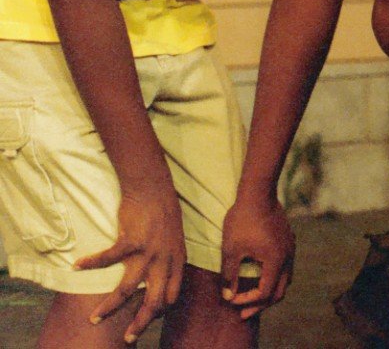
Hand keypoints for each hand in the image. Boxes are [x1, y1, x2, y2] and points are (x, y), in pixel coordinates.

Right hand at [75, 185, 185, 343]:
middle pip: (154, 301)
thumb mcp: (174, 239)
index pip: (172, 295)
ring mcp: (148, 252)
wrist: (154, 188)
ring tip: (95, 319)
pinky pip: (107, 259)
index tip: (149, 318)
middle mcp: (165, 260)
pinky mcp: (131, 240)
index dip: (161, 310)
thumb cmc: (163, 213)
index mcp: (177, 260)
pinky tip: (77, 267)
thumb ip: (169, 259)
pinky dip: (90, 264)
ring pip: (127, 290)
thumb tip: (160, 276)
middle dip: (141, 323)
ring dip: (109, 307)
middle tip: (129, 337)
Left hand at [219, 194, 294, 319]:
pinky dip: (274, 276)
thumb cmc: (242, 220)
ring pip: (285, 279)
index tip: (230, 300)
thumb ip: (230, 275)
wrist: (258, 192)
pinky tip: (260, 273)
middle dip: (261, 304)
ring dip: (270, 291)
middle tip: (243, 313)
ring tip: (253, 296)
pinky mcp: (288, 240)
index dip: (247, 301)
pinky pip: (285, 266)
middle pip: (279, 291)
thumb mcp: (230, 250)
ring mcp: (290, 247)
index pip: (264, 292)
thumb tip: (228, 295)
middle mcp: (287, 257)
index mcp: (275, 261)